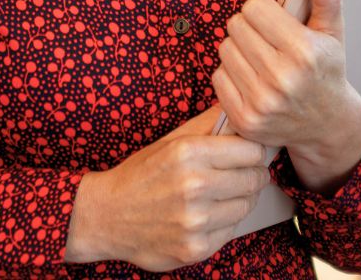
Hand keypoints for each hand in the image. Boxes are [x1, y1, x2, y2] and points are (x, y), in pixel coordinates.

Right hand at [64, 107, 273, 270]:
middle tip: (240, 175)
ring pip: (246, 205)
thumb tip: (240, 111)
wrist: (106, 217)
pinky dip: (224, 222)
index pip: (251, 151)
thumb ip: (208, 124)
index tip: (247, 154)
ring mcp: (195, 220)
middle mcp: (194, 186)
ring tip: (221, 195)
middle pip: (254, 178)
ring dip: (240, 199)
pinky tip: (207, 215)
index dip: (253, 152)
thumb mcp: (170, 141)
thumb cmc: (141, 175)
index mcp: (188, 153)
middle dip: (252, 174)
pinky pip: (231, 230)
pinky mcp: (196, 248)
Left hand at [213, 0, 360, 192]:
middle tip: (268, 41)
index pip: (254, 7)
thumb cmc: (327, 71)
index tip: (276, 22)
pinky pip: (218, 77)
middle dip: (250, 28)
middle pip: (236, 26)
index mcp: (305, 51)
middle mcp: (282, 78)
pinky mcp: (245, 119)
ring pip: (225, 49)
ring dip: (239, 50)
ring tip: (261, 60)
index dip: (264, 10)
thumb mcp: (333, 31)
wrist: (328, 124)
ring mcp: (261, 102)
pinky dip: (232, 74)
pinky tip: (252, 80)